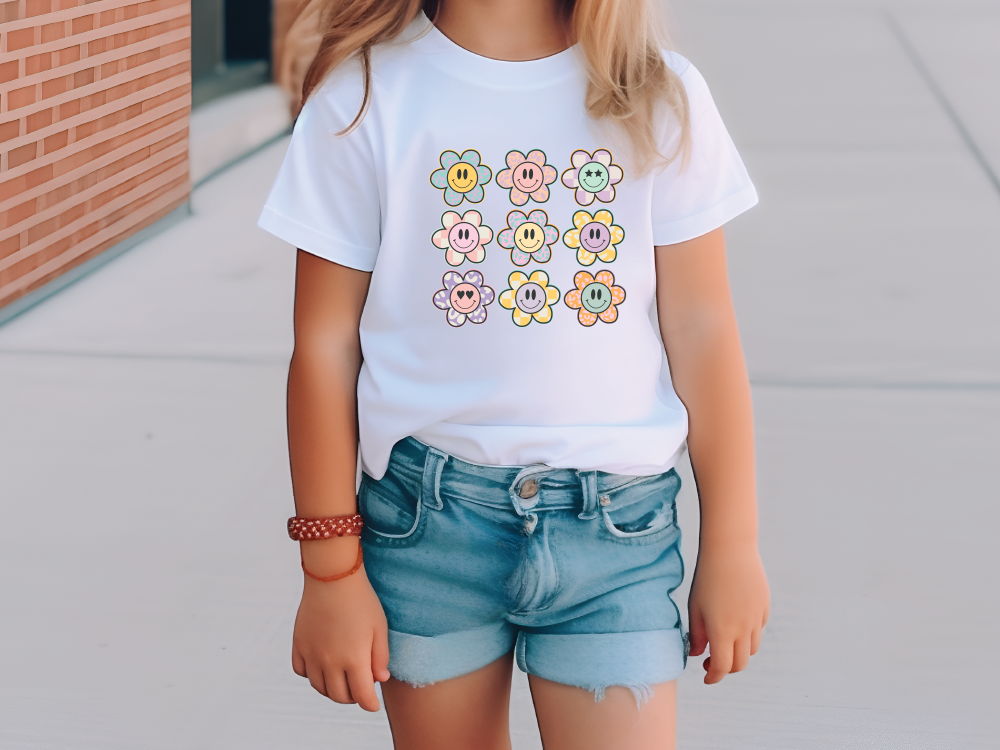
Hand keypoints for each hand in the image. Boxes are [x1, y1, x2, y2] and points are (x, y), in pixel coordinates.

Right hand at [292, 540, 390, 710]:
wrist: (332, 576)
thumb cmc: (361, 600)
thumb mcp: (380, 627)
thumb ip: (380, 657)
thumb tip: (379, 679)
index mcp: (354, 659)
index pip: (362, 696)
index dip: (370, 704)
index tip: (373, 704)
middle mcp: (330, 661)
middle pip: (339, 696)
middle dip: (352, 697)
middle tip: (360, 688)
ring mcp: (311, 654)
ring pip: (319, 687)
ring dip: (332, 689)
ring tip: (342, 679)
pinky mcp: (299, 644)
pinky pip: (301, 671)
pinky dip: (311, 675)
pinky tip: (322, 666)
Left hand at [687, 544, 768, 683]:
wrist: (730, 550)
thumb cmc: (707, 578)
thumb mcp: (695, 607)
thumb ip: (696, 635)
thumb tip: (697, 654)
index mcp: (722, 631)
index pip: (722, 667)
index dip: (713, 677)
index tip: (706, 677)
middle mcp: (743, 629)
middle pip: (740, 664)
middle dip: (726, 668)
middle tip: (711, 661)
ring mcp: (756, 619)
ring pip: (752, 649)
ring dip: (738, 652)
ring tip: (723, 641)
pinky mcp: (765, 608)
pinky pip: (758, 630)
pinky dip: (748, 636)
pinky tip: (735, 623)